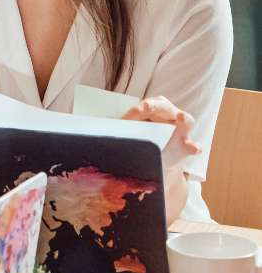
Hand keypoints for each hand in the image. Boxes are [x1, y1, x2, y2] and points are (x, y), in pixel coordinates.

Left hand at [121, 96, 198, 222]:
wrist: (150, 166)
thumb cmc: (135, 144)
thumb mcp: (123, 136)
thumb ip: (110, 130)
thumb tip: (79, 127)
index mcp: (149, 112)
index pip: (145, 106)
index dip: (140, 109)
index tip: (138, 110)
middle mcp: (164, 118)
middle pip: (166, 107)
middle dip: (160, 107)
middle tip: (151, 108)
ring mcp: (177, 132)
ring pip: (185, 121)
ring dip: (183, 119)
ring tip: (180, 117)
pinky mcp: (184, 148)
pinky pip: (192, 145)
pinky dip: (194, 145)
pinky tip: (193, 147)